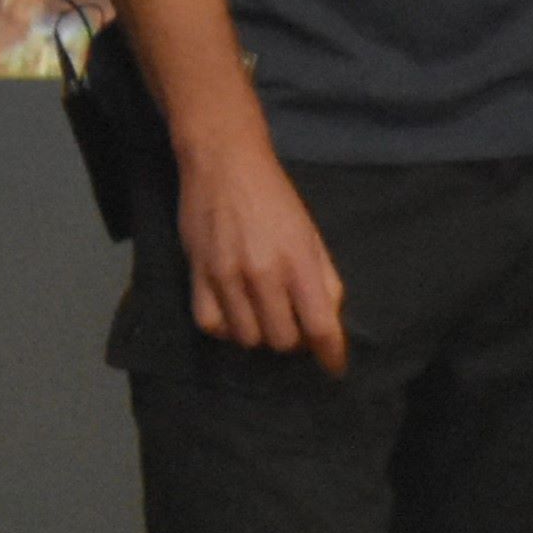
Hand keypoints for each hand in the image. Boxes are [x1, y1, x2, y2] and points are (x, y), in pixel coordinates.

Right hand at [177, 138, 347, 375]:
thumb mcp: (311, 234)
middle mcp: (263, 274)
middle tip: (295, 324)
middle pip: (282, 341)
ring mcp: (226, 277)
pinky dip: (227, 329)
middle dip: (294, 341)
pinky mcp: (197, 275)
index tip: (334, 368)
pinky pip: (211, 326)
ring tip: (265, 315)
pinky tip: (236, 313)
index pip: (320, 326)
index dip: (331, 355)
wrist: (225, 164)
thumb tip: (330, 319)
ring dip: (260, 335)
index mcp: (299, 261)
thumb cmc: (276, 198)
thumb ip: (324, 278)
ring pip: (247, 339)